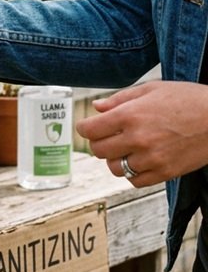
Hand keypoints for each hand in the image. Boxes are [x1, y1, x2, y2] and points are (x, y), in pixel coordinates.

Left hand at [76, 81, 207, 185]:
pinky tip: (139, 160)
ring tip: (125, 148)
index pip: (90, 130)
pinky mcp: (165, 173)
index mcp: (130, 115)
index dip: (84, 128)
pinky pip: (135, 181)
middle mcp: (137, 138)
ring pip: (115, 168)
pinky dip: (132, 173)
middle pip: (99, 150)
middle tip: (107, 136)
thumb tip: (97, 107)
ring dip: (115, 159)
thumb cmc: (188, 99)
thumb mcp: (151, 89)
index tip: (87, 127)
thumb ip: (120, 99)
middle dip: (99, 142)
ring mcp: (151, 158)